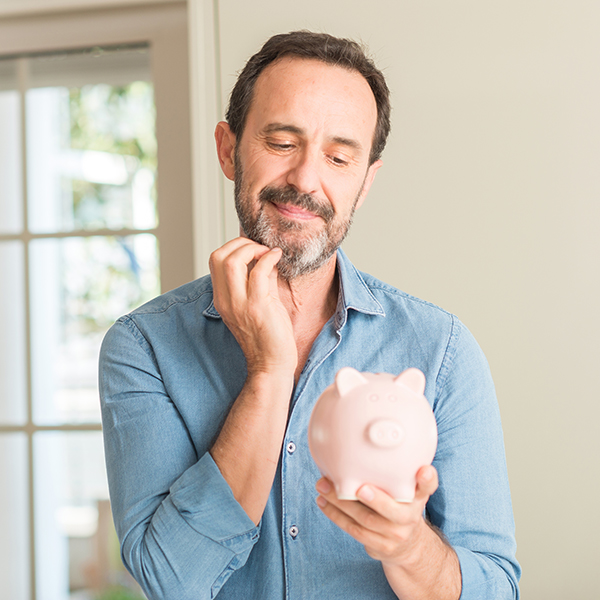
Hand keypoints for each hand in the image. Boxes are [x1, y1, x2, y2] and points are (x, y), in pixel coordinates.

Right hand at [209, 237, 296, 376]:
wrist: (271, 365)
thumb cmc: (269, 336)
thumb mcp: (261, 302)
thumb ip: (260, 279)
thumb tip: (267, 257)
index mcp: (223, 298)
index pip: (215, 260)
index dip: (234, 247)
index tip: (254, 248)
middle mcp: (226, 300)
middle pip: (218, 256)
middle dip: (240, 243)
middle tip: (260, 247)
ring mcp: (239, 304)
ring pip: (232, 261)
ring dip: (252, 248)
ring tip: (267, 252)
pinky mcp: (257, 307)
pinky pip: (258, 272)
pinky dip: (269, 258)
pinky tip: (277, 257)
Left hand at [315, 466, 438, 564]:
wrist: (407, 544)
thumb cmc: (401, 505)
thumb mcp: (408, 489)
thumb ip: (397, 470)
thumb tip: (365, 439)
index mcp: (418, 497)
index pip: (428, 487)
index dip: (427, 479)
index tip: (423, 470)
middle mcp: (410, 517)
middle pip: (394, 511)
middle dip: (376, 500)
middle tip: (359, 488)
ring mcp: (395, 535)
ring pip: (366, 520)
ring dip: (341, 503)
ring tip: (323, 486)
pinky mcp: (380, 546)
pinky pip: (354, 530)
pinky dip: (336, 515)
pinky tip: (323, 501)